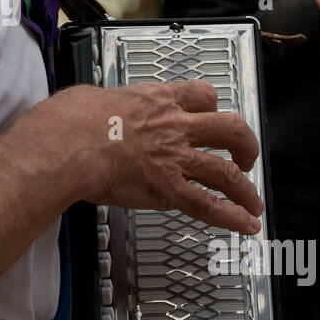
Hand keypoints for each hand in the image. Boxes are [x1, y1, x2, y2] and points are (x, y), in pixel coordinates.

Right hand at [59, 79, 262, 232]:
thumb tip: (99, 109)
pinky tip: (245, 225)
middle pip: (230, 128)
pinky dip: (231, 217)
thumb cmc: (69, 122)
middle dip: (245, 144)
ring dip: (246, 190)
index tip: (213, 114)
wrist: (66, 145)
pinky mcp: (167, 189)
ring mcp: (175, 158)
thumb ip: (109, 105)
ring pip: (226, 171)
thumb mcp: (93, 97)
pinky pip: (208, 204)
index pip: (202, 95)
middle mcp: (174, 126)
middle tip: (245, 157)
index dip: (213, 106)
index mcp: (157, 100)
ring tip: (253, 202)